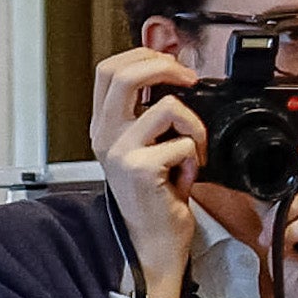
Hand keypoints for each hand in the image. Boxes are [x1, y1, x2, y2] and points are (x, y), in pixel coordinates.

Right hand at [92, 43, 207, 297]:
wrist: (152, 243)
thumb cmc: (154, 197)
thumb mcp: (144, 148)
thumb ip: (147, 113)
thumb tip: (173, 74)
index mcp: (103, 127)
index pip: (109, 69)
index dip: (142, 55)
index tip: (171, 62)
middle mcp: (104, 136)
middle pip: (126, 73)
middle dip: (166, 67)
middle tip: (189, 79)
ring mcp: (120, 152)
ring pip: (167, 106)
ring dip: (193, 125)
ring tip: (193, 148)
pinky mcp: (141, 169)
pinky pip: (183, 143)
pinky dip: (195, 157)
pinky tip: (186, 176)